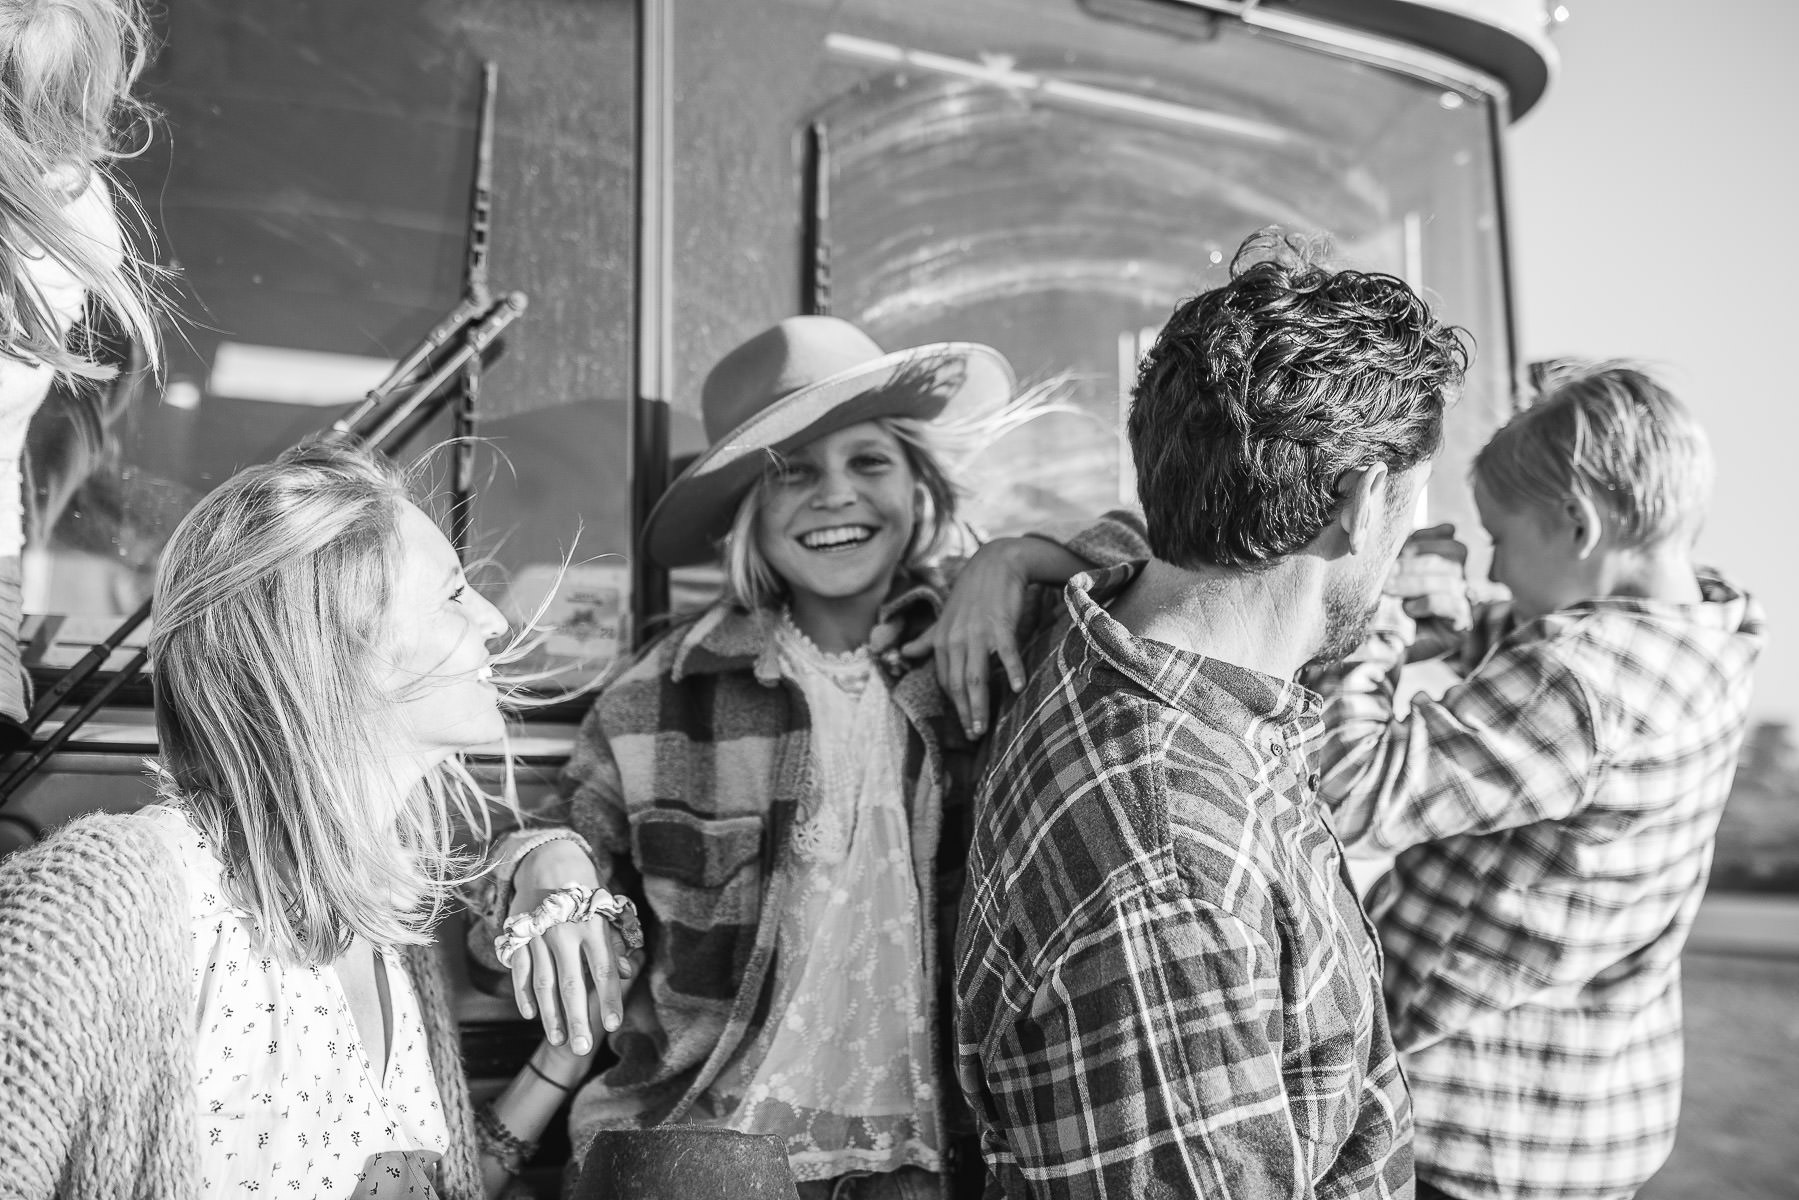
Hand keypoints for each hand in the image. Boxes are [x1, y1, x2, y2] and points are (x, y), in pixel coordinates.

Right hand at [508, 840, 638, 1056]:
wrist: (547, 860)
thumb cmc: (585, 890)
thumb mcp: (606, 909)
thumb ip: (615, 941)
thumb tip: (627, 972)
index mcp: (593, 926)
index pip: (604, 970)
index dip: (610, 999)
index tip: (614, 1025)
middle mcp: (565, 932)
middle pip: (572, 984)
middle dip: (578, 1019)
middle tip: (581, 1050)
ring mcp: (539, 935)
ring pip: (544, 984)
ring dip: (551, 1016)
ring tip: (560, 1040)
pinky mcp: (518, 936)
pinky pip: (520, 971)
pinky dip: (524, 994)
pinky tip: (531, 1015)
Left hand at [901, 539, 1034, 737]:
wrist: (995, 563)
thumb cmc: (972, 593)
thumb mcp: (945, 616)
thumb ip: (927, 637)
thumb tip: (903, 652)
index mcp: (942, 640)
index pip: (944, 681)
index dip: (953, 706)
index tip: (963, 726)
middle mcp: (956, 639)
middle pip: (957, 684)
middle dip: (964, 713)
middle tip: (973, 735)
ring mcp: (978, 633)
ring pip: (975, 676)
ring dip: (979, 704)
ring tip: (984, 727)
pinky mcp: (1000, 625)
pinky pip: (1005, 652)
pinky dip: (1011, 670)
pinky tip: (1017, 688)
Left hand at [1385, 523, 1471, 631]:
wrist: (1384, 645)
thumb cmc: (1388, 603)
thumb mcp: (1397, 571)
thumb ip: (1409, 548)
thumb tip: (1445, 528)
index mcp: (1451, 560)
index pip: (1449, 539)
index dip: (1422, 540)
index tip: (1394, 548)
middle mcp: (1464, 578)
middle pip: (1453, 556)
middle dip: (1414, 561)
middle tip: (1385, 572)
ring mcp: (1466, 601)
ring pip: (1451, 579)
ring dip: (1413, 583)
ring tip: (1388, 589)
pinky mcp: (1462, 624)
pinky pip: (1451, 605)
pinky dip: (1426, 603)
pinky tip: (1408, 608)